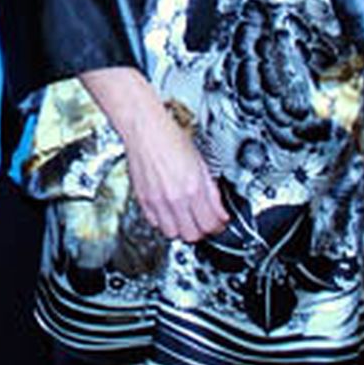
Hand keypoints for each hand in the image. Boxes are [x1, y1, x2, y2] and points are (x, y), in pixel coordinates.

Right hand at [81, 66, 228, 241]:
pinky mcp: (143, 199)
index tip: (219, 222)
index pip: (210, 224)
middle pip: (192, 235)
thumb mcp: (200, 162)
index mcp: (192, 187)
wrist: (144, 128)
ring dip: (182, 230)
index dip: (218, 226)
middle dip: (201, 231)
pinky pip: (155, 223)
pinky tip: (169, 211)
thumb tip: (220, 210)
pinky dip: (164, 222)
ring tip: (186, 218)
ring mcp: (157, 200)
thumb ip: (211, 191)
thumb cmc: (170, 138)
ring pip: (172, 234)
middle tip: (204, 222)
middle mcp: (174, 197)